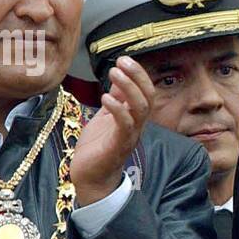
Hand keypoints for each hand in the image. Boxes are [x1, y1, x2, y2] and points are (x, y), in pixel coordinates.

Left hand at [71, 56, 154, 204]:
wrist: (90, 179)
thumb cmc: (97, 149)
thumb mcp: (105, 118)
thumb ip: (115, 100)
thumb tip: (119, 79)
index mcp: (134, 119)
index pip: (146, 92)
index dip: (138, 75)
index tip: (124, 59)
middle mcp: (136, 126)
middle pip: (148, 97)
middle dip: (137, 77)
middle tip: (122, 62)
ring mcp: (129, 136)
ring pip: (140, 109)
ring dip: (128, 88)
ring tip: (114, 73)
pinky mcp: (118, 146)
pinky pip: (124, 125)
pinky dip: (117, 109)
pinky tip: (105, 98)